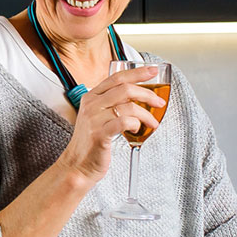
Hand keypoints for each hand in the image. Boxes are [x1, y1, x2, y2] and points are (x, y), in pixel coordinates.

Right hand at [62, 65, 166, 186]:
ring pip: (128, 107)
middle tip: (159, 102)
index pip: (117, 77)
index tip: (152, 70)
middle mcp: (91, 105)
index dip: (137, 72)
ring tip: (152, 123)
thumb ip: (111, 103)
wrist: (77, 166)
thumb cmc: (91, 142)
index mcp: (91, 96)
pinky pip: (124, 123)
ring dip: (146, 115)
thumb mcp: (97, 116)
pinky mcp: (99, 135)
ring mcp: (94, 119)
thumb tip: (138, 95)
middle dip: (147, 94)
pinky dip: (136, 124)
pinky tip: (137, 130)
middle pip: (125, 89)